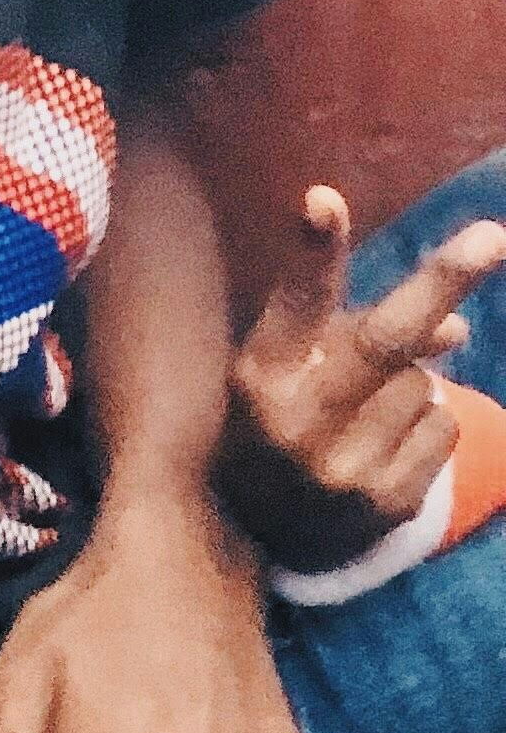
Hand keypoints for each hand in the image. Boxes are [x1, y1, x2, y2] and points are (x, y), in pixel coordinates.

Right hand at [222, 184, 505, 572]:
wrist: (251, 534)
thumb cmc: (272, 421)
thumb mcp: (283, 370)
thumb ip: (350, 335)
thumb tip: (459, 326)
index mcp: (258, 373)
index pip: (294, 303)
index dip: (314, 253)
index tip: (325, 199)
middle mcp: (295, 419)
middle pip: (385, 341)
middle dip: (442, 283)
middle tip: (494, 237)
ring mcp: (343, 467)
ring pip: (423, 384)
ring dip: (410, 384)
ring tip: (361, 413)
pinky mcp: (383, 505)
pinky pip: (440, 428)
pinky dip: (424, 425)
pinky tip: (381, 445)